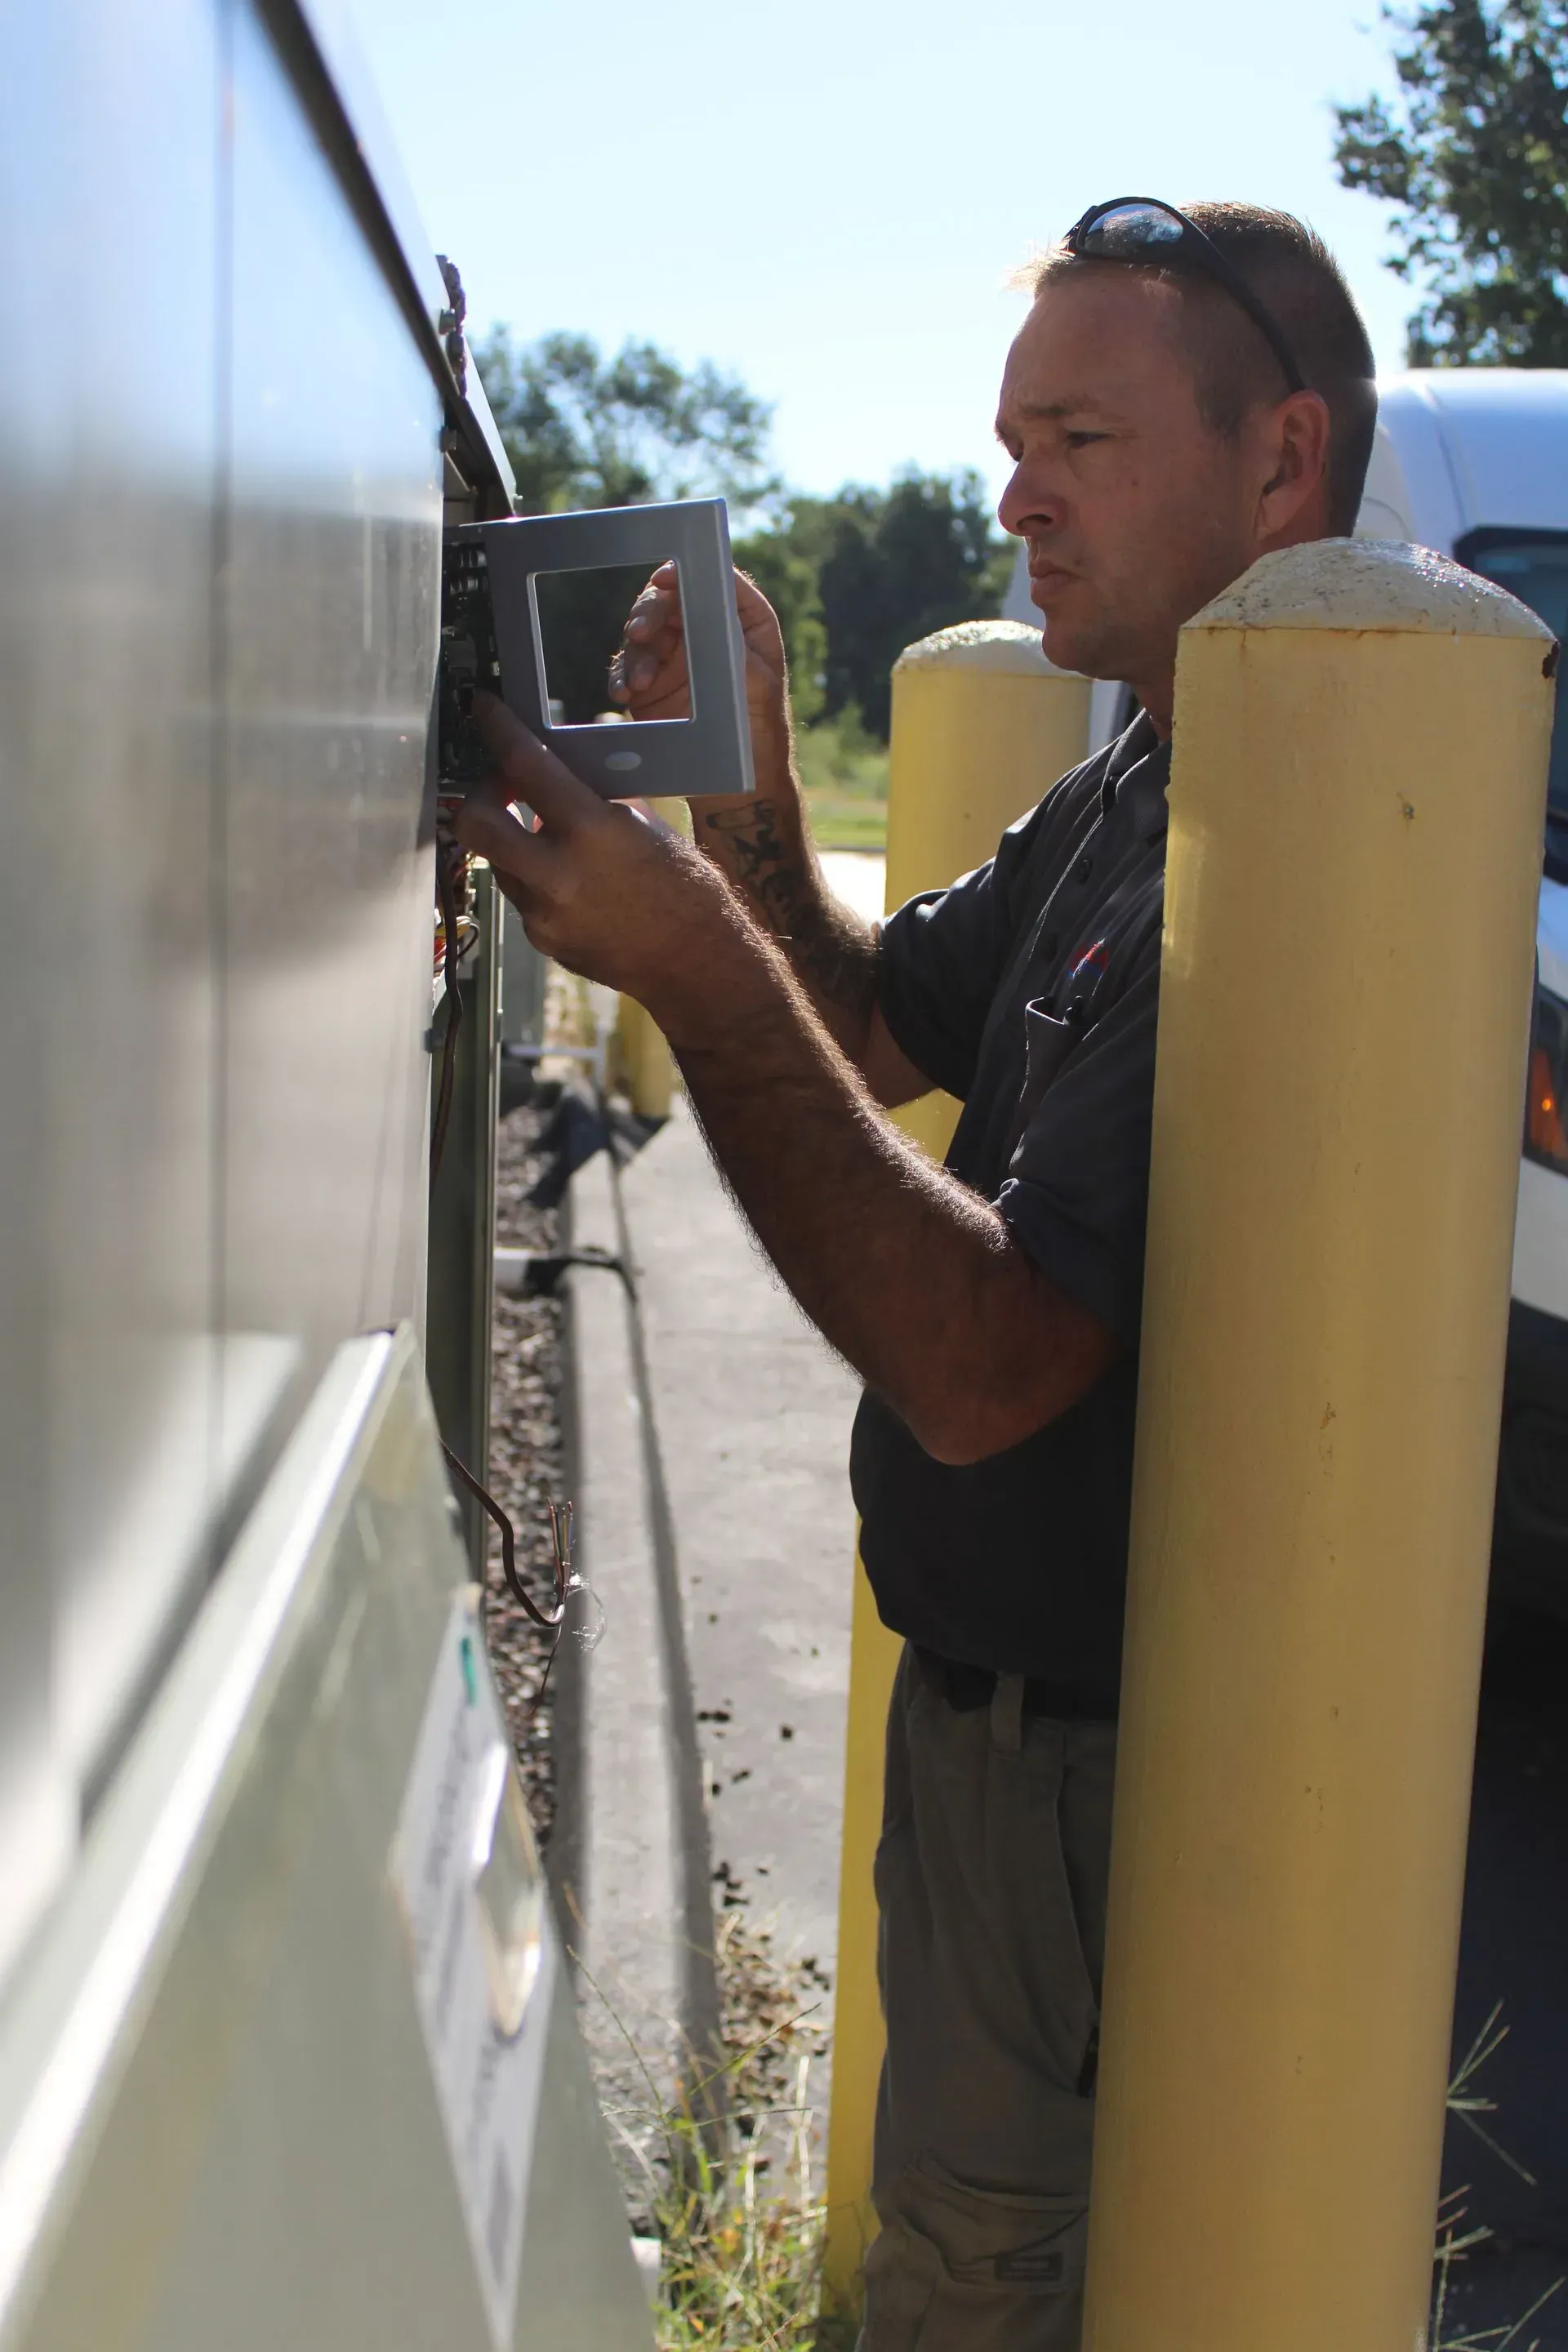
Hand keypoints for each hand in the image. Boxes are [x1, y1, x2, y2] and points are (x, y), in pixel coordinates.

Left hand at [453, 694, 733, 1011]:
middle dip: (481, 795)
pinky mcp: (543, 940)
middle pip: (475, 822)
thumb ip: (597, 800)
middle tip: (504, 788)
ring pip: (498, 861)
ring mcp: (544, 913)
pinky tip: (573, 883)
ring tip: (551, 839)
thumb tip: (564, 771)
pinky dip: (538, 881)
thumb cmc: (687, 890)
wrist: (698, 964)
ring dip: (514, 840)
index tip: (482, 708)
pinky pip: (523, 897)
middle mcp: (558, 873)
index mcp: (591, 830)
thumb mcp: (647, 826)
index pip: (523, 763)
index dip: (496, 727)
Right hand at [608, 563, 793, 801]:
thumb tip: (707, 591)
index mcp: (738, 620)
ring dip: (635, 654)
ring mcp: (672, 656)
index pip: (706, 581)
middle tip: (639, 633)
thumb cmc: (759, 729)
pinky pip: (626, 669)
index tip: (664, 580)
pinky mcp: (649, 683)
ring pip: (641, 635)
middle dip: (648, 613)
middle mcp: (702, 630)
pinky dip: (621, 677)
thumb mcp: (756, 678)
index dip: (683, 574)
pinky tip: (623, 693)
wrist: (736, 784)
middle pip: (665, 602)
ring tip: (640, 683)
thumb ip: (733, 634)